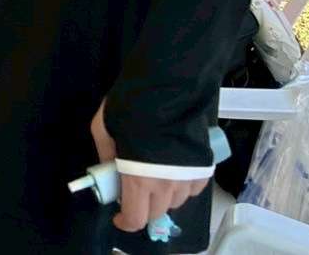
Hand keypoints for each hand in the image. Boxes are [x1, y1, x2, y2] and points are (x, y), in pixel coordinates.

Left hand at [90, 103, 207, 233]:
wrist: (168, 88)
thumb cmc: (131, 107)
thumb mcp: (104, 127)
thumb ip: (105, 153)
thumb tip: (109, 169)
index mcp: (139, 180)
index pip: (136, 218)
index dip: (126, 221)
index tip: (119, 216)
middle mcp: (166, 186)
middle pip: (157, 213)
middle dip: (143, 207)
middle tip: (133, 190)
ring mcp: (188, 178)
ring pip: (176, 201)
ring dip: (162, 196)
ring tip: (153, 175)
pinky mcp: (204, 168)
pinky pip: (193, 189)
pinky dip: (182, 186)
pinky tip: (172, 170)